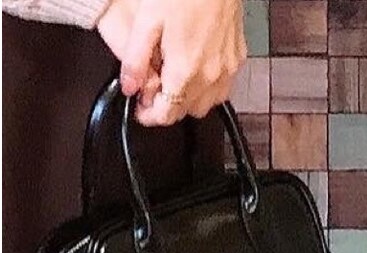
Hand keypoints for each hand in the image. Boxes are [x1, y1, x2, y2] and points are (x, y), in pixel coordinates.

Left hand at [97, 0, 246, 125]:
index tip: (141, 110)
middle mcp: (209, 76)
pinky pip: (222, 89)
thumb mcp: (147, 21)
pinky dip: (207, 88)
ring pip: (205, 105)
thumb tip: (129, 86)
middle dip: (167, 106)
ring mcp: (226, 69)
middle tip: (154, 88)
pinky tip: (196, 70)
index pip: (167, 114)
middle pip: (185, 112)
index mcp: (185, 70)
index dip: (149, 117)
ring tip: (175, 79)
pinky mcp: (237, 59)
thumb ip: (136, 60)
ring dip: (188, 100)